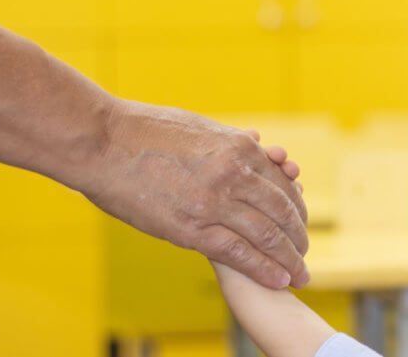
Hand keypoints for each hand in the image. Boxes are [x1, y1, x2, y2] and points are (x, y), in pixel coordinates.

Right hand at [81, 99, 309, 288]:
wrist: (103, 141)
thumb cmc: (145, 129)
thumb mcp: (200, 127)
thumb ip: (231, 140)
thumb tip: (256, 141)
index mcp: (239, 148)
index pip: (282, 184)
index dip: (296, 207)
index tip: (301, 221)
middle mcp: (235, 175)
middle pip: (282, 212)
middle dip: (298, 237)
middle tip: (304, 254)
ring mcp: (214, 203)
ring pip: (268, 235)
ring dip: (289, 258)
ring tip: (300, 273)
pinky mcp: (190, 229)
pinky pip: (239, 253)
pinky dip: (263, 269)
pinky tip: (278, 280)